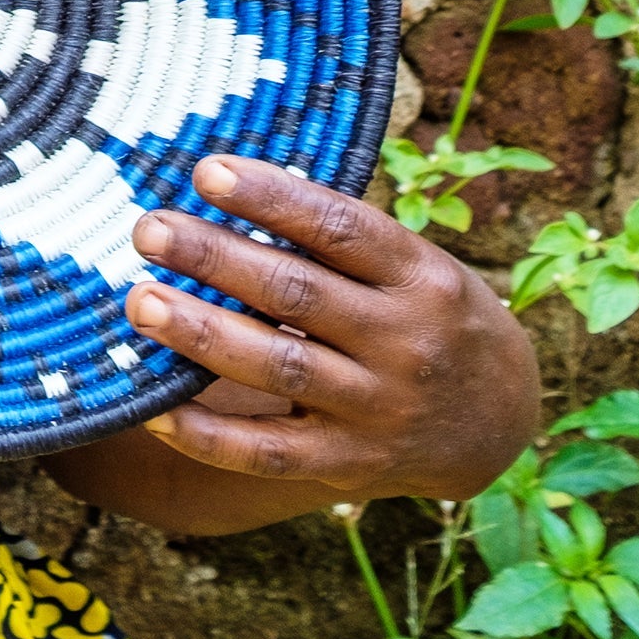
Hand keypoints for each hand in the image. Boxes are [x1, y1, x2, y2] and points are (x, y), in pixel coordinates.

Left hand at [124, 154, 538, 502]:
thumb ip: (336, 235)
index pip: (340, 227)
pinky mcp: (350, 466)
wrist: (498, 417)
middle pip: (296, 294)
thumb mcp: (411, 262)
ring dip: (202, 334)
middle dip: (216, 258)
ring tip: (140, 302)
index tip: (206, 172)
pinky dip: (208, 436)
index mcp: (419, 275)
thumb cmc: (424, 310)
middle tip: (149, 229)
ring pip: (278, 368)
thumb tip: (224, 184)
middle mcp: (404, 342)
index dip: (272, 198)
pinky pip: (270, 455)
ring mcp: (378, 409)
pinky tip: (155, 408)